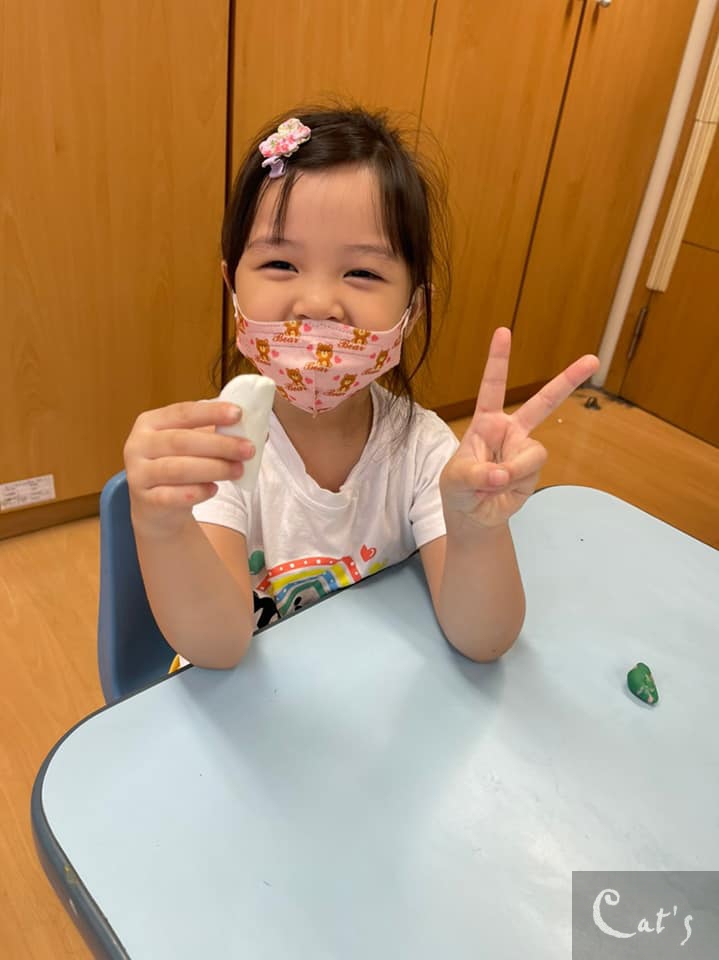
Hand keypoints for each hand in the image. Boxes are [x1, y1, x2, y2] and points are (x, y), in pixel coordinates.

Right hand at [123, 401, 255, 538]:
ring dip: (214, 469)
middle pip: (182, 441)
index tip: (239, 414)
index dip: (211, 412)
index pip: (182, 412)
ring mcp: (138, 473)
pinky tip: (214, 489)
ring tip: (238, 470)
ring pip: (178, 469)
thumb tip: (257, 431)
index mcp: (150, 422)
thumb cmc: (179, 465)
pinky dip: (197, 492)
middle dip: (219, 445)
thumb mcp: (193, 445)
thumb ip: (216, 433)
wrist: (157, 507)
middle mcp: (138, 445)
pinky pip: (172, 496)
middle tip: (249, 449)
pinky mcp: (145, 500)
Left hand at [440, 327, 599, 530]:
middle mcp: (511, 431)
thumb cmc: (459, 489)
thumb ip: (476, 474)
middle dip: (568, 381)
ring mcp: (525, 450)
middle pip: (544, 403)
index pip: (492, 386)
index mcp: (486, 422)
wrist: (473, 516)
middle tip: (594, 360)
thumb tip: (502, 474)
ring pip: (534, 453)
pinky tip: (502, 490)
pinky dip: (515, 484)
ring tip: (494, 483)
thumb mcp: (456, 480)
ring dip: (514, 470)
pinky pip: (531, 473)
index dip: (498, 360)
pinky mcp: (533, 471)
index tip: (504, 331)